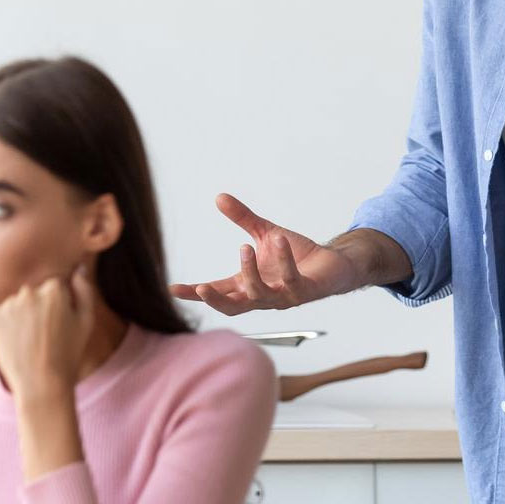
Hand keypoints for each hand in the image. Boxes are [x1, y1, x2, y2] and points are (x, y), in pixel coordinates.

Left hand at [0, 264, 96, 401]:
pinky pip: (4, 313)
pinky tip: (19, 341)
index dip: (60, 304)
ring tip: (32, 339)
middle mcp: (29, 291)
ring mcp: (10, 303)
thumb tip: (77, 271)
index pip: (57, 285)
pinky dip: (10, 324)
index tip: (61, 322)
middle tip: (47, 332)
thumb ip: (84, 290)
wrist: (40, 383)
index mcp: (54, 288)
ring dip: (24, 314)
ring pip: (19, 302)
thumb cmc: (68, 353)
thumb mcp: (87, 320)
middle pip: (36, 292)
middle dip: (41, 306)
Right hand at [170, 193, 361, 315]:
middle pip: (233, 307)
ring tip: (244, 247)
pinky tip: (278, 240)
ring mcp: (283, 297)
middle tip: (201, 288)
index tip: (171, 289)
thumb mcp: (264, 233)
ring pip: (259, 294)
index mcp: (248, 285)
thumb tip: (219, 197)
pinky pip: (291, 279)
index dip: (194, 293)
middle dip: (216, 300)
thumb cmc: (297, 255)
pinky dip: (284, 259)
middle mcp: (263, 296)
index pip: (217, 291)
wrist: (333, 264)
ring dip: (249, 272)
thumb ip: (242, 218)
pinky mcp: (305, 291)